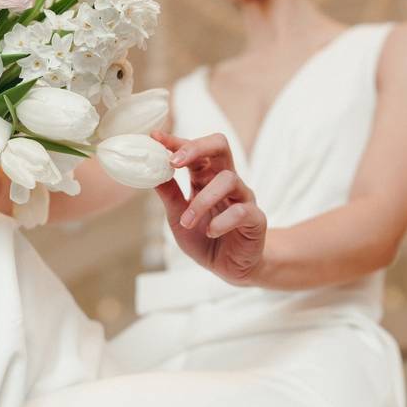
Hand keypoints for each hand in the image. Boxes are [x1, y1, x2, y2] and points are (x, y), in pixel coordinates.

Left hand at [150, 131, 266, 285]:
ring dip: (202, 200)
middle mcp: (226, 181)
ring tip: (187, 221)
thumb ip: (169, 195)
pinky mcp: (256, 218)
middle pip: (220, 146)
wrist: (230, 268)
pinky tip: (211, 232)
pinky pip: (241, 211)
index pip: (195, 150)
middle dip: (196, 148)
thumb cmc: (205, 239)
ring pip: (228, 180)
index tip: (155, 138)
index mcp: (206, 177)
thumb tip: (150, 173)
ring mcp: (243, 197)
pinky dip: (221, 221)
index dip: (176, 141)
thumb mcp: (178, 218)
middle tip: (174, 162)